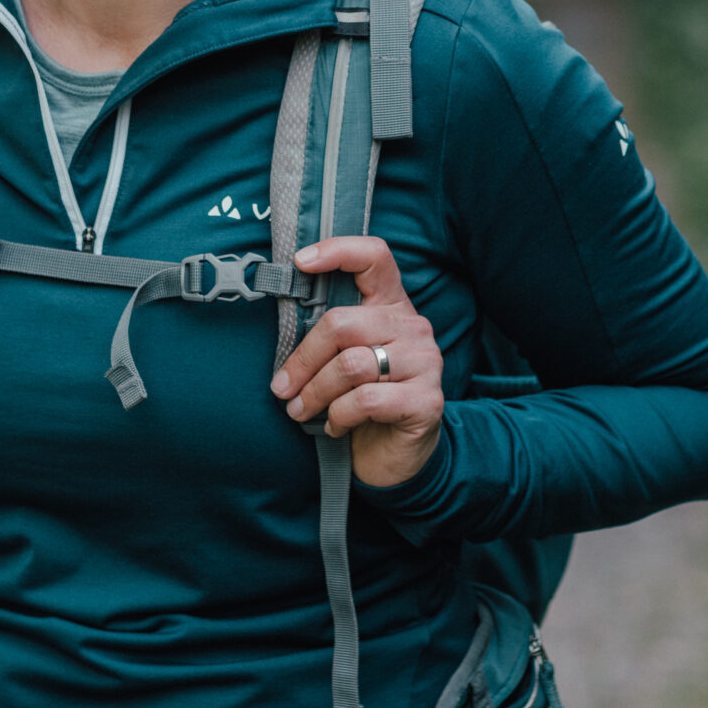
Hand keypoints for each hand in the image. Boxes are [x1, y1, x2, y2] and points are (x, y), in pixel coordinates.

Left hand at [270, 236, 444, 487]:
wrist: (397, 457)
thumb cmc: (363, 400)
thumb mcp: (345, 359)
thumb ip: (329, 336)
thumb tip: (280, 326)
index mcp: (391, 305)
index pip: (374, 256)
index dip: (337, 250)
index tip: (299, 262)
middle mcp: (414, 326)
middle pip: (343, 323)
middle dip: (303, 359)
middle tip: (282, 388)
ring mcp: (425, 362)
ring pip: (350, 364)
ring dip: (315, 392)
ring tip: (300, 411)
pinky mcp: (427, 400)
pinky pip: (365, 399)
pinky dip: (339, 416)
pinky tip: (335, 426)